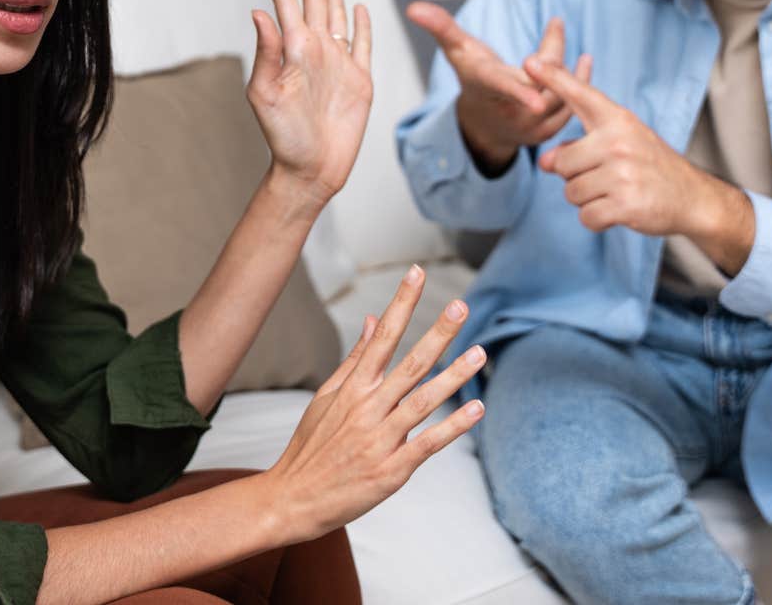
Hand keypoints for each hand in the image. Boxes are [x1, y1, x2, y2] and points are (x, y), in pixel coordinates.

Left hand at [249, 0, 373, 202]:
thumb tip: (260, 12)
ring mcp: (338, 63)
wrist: (311, 170)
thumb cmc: (283, 138)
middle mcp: (315, 49)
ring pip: (337, 12)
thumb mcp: (267, 95)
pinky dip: (363, 25)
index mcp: (292, 48)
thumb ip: (266, 53)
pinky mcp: (359, 80)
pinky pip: (363, 45)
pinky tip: (359, 8)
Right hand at [260, 266, 485, 541]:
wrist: (292, 498)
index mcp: (353, 388)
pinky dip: (454, 426)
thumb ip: (356, 358)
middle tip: (461, 305)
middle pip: (410, 364)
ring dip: (455, 376)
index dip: (401, 303)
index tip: (416, 272)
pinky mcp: (391, 470)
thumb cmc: (311, 446)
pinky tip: (476, 408)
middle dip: (438, 333)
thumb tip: (375, 320)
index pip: (383, 337)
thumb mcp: (327, 396)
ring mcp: (380, 439)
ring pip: (424, 400)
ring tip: (480, 353)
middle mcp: (367, 408)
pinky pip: (428, 443)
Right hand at [404, 2, 591, 174]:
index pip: (502, 89)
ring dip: (567, 65)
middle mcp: (509, 113)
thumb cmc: (473, 77)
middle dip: (552, 51)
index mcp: (487, 90)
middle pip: (542, 81)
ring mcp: (530, 127)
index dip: (518, 92)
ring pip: (560, 94)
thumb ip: (441, 27)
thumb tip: (413, 7)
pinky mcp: (547, 133)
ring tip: (564, 38)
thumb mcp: (457, 51)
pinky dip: (579, 82)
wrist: (485, 123)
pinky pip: (571, 108)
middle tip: (555, 24)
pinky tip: (584, 61)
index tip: (536, 100)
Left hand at [524, 56, 753, 265]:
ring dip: (587, 199)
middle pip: (561, 163)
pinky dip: (597, 219)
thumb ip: (579, 146)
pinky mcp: (626, 204)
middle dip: (576, 177)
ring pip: (571, 192)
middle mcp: (619, 142)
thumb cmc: (649, 167)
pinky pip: (586, 216)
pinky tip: (618, 210)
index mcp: (618, 120)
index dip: (554, 78)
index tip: (529, 61)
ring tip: (615, 192)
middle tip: (606, 177)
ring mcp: (623, 173)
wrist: (692, 197)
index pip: (581, 94)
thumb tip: (545, 162)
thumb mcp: (620, 143)